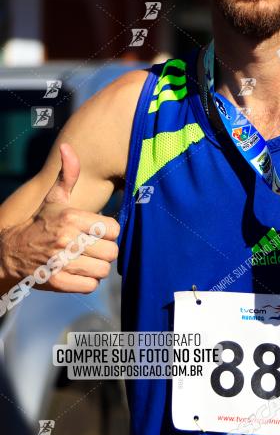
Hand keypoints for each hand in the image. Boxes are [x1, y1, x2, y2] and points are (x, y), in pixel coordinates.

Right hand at [2, 144, 119, 293]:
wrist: (11, 252)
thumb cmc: (41, 223)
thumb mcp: (54, 199)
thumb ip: (67, 175)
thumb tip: (67, 147)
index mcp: (70, 217)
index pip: (112, 228)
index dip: (109, 231)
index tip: (99, 231)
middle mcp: (66, 239)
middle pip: (111, 251)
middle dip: (105, 251)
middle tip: (94, 248)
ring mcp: (60, 262)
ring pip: (102, 270)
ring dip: (98, 268)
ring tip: (87, 261)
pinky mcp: (57, 282)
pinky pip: (89, 286)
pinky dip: (88, 283)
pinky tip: (79, 274)